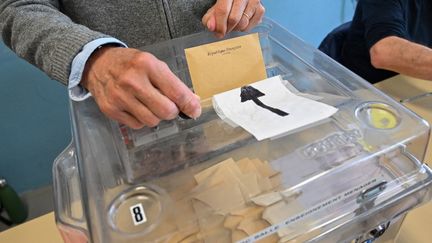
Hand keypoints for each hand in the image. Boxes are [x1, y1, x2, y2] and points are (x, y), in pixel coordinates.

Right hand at [81, 46, 200, 128]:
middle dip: (173, 112)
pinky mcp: (111, 110)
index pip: (176, 92)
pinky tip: (137, 107)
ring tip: (151, 105)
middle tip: (169, 106)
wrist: (97, 64)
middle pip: (166, 111)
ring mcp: (120, 97)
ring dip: (157, 116)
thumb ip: (174, 84)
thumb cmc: (131, 64)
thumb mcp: (154, 65)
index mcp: (147, 65)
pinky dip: (142, 120)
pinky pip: (137, 125)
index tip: (195, 110)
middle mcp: (133, 81)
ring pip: (152, 121)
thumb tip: (193, 103)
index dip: (189, 105)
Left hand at [202, 0, 264, 37]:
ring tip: (232, 25)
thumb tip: (211, 27)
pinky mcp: (261, 9)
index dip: (219, 25)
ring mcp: (254, 1)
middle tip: (224, 30)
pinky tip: (241, 23)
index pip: (223, 10)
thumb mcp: (215, 8)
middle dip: (227, 28)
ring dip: (236, 29)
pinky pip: (252, 25)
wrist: (238, 0)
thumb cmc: (225, 3)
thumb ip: (210, 17)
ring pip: (244, 23)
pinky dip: (245, 28)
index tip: (218, 33)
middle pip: (234, 19)